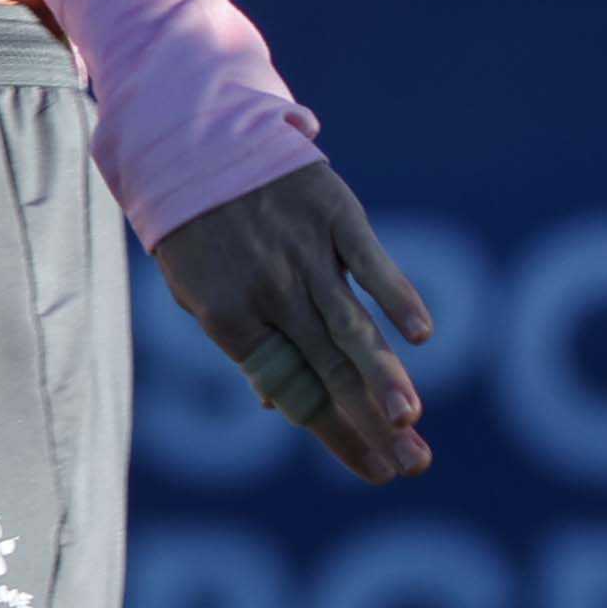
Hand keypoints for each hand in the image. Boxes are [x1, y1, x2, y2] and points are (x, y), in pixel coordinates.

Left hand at [153, 160, 435, 481]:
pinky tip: (419, 334)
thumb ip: (245, 343)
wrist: (187, 134)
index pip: (294, 394)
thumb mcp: (197, 290)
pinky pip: (369, 261)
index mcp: (230, 320)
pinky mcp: (331, 212)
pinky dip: (395, 296)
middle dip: (370, 425)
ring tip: (409, 423)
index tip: (377, 473)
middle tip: (410, 466)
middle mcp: (269, 293)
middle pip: (328, 371)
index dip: (337, 436)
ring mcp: (302, 253)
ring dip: (382, 378)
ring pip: (350, 326)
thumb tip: (274, 406)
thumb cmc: (195, 225)